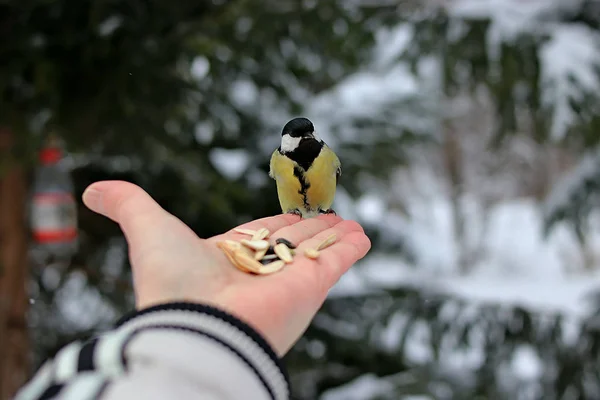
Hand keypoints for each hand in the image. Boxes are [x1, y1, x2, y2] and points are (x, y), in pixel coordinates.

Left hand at [82, 181, 370, 354]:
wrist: (197, 325)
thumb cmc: (171, 281)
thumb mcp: (147, 228)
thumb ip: (126, 203)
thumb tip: (90, 188)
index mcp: (229, 258)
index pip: (260, 234)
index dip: (277, 222)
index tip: (291, 212)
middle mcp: (260, 271)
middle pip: (293, 242)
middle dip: (312, 228)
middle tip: (331, 215)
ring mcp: (288, 279)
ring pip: (317, 250)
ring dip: (335, 236)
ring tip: (353, 224)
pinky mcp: (312, 286)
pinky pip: (337, 261)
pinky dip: (352, 248)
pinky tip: (363, 236)